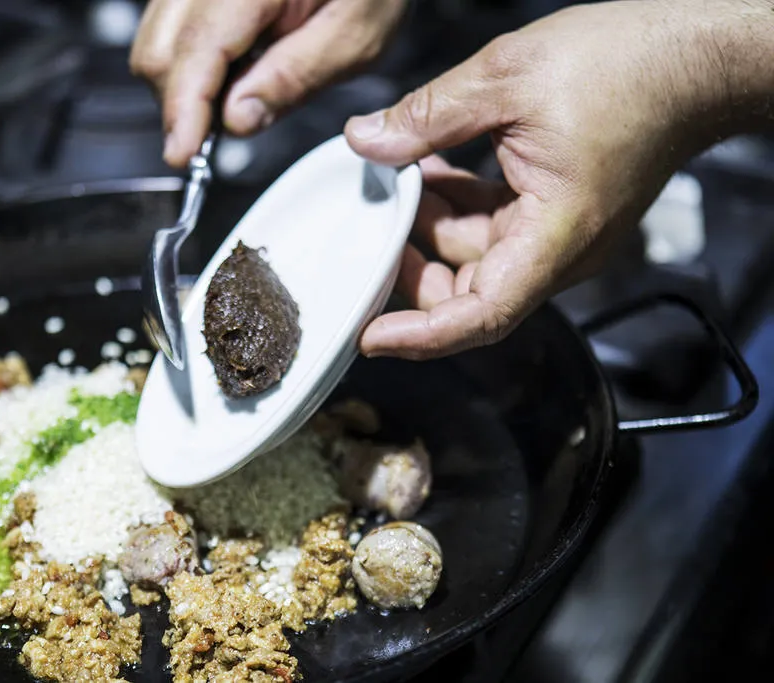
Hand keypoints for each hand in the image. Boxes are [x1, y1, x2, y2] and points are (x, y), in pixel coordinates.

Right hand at [130, 0, 407, 166]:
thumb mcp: (355, 36)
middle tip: (219, 136)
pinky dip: (190, 61)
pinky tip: (231, 68)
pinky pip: (170, 27)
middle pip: (158, 47)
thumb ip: (295, 77)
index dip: (184, 108)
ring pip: (156, 39)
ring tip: (239, 93)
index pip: (196, 47)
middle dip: (180, 103)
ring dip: (184, 83)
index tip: (184, 155)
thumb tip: (236, 119)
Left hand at [346, 0, 773, 360]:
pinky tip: (430, 167)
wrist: (693, 58)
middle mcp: (560, 251)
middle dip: (415, 267)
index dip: (423, 335)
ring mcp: (560, 236)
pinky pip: (494, 227)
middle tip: (373, 228)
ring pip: (476, 257)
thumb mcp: (506, 77)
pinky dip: (458, 205)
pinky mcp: (556, 214)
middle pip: (469, 292)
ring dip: (431, 227)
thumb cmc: (627, 65)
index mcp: (556, 236)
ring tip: (397, 180)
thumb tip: (365, 140)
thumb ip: (427, 117)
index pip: (483, 315)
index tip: (373, 336)